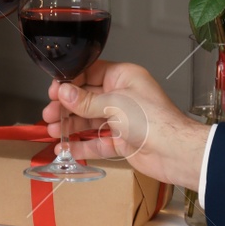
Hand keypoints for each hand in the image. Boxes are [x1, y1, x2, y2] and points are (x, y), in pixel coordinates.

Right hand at [41, 59, 207, 188]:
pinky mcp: (123, 140)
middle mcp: (123, 96)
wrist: (174, 152)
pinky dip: (82, 145)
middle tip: (50, 113)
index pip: (91, 73)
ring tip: (53, 131)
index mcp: (124, 77)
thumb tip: (64, 92)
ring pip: (90, 120)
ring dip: (70, 125)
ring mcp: (122, 119)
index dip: (71, 82)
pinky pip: (97, 142)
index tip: (54, 90)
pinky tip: (66, 148)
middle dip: (66, 106)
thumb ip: (86, 100)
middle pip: (87, 98)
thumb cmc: (154, 120)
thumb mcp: (114, 104)